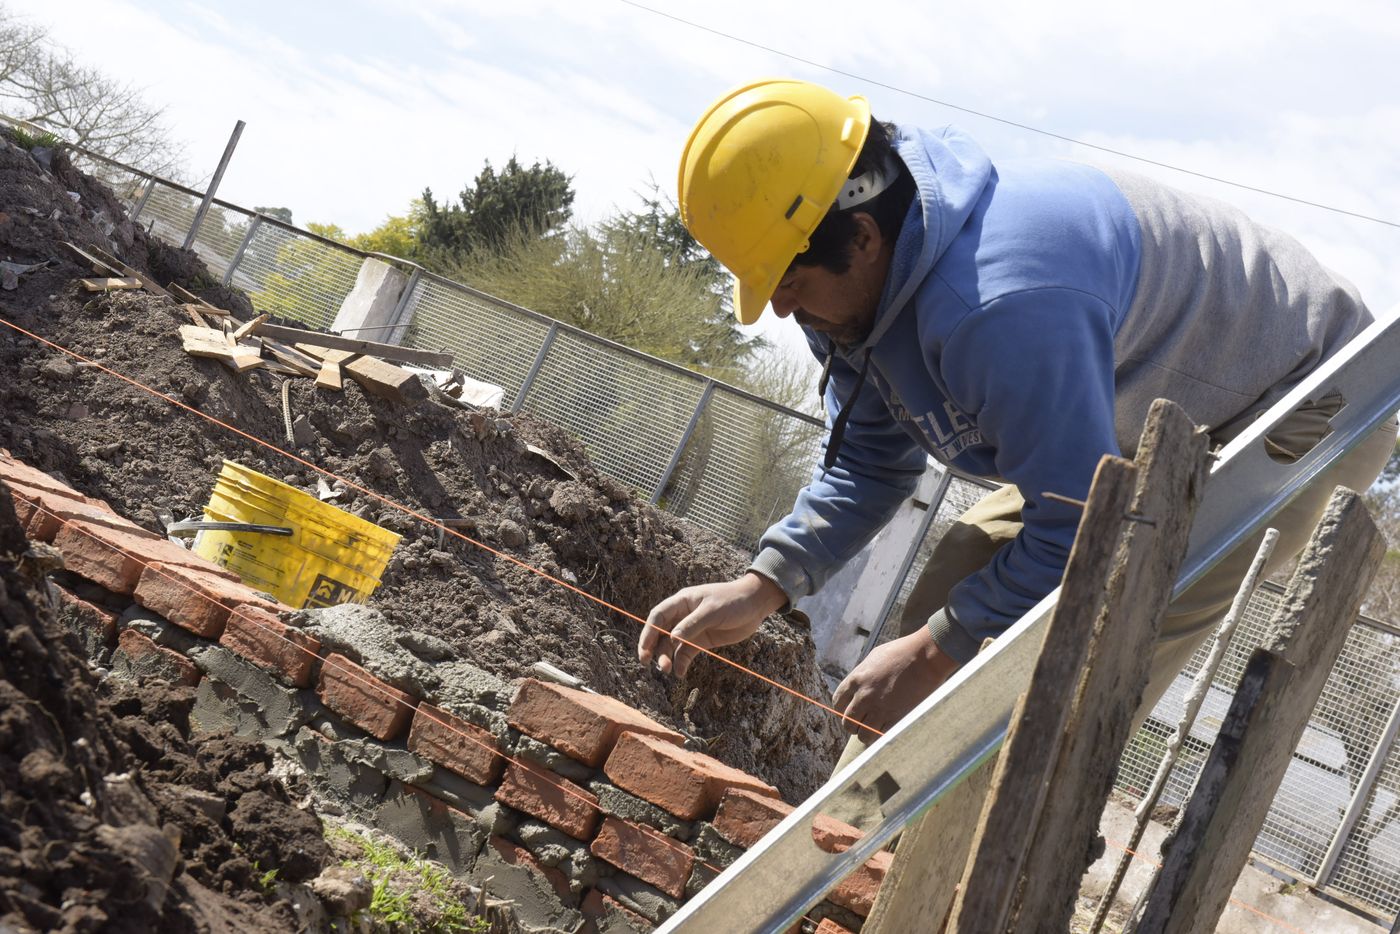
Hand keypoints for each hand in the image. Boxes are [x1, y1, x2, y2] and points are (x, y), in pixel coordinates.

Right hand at [638, 573, 786, 677]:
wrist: (755, 605)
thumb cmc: (733, 601)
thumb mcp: (713, 611)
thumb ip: (692, 624)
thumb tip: (672, 638)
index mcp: (682, 602)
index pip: (658, 617)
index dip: (648, 632)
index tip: (644, 649)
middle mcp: (683, 616)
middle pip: (661, 633)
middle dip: (654, 648)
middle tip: (647, 663)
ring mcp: (692, 629)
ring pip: (672, 645)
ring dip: (667, 657)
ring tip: (667, 670)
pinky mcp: (702, 641)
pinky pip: (686, 653)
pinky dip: (681, 663)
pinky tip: (680, 673)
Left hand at [831, 629, 958, 742]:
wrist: (925, 657)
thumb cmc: (902, 652)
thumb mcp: (874, 658)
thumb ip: (862, 675)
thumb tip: (858, 689)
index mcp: (856, 679)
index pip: (838, 703)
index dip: (843, 710)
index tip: (850, 711)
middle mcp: (864, 696)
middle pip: (848, 722)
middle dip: (853, 725)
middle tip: (862, 723)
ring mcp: (880, 709)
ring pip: (863, 734)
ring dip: (867, 734)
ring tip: (875, 729)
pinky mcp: (896, 718)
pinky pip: (881, 736)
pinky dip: (882, 736)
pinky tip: (887, 729)